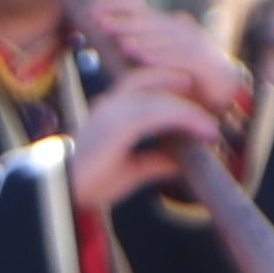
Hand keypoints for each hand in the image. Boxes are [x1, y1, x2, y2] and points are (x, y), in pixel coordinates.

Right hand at [64, 81, 224, 222]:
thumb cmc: (91, 182)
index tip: (199, 101)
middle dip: (182, 86)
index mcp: (110, 110)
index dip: (171, 85)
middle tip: (210, 104)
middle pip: (149, 79)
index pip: (142, 82)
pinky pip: (156, 113)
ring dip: (189, 108)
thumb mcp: (132, 171)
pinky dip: (184, 117)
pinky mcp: (116, 125)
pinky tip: (204, 129)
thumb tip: (182, 161)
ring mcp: (111, 112)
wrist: (61, 193)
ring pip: (157, 96)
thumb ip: (156, 161)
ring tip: (212, 126)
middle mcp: (109, 104)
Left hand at [86, 1, 260, 138]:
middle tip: (99, 23)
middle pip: (147, 20)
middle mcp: (179, 28)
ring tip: (121, 43)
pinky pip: (181, 57)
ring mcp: (194, 43)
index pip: (136, 5)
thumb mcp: (152, 57)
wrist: (221, 92)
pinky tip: (142, 57)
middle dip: (122, 22)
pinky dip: (161, 56)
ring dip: (141, 38)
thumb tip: (105, 36)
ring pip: (163, 37)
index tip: (90, 11)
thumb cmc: (179, 76)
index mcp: (162, 23)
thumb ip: (134, 45)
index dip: (113, 5)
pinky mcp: (206, 63)